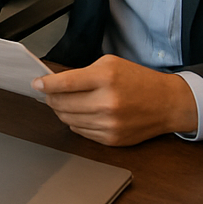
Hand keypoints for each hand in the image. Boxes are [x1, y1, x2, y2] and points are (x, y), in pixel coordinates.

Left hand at [32, 54, 197, 145]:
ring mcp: (110, 123)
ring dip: (61, 111)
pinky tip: (80, 114)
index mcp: (106, 78)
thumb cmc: (138, 80)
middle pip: (62, 104)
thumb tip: (55, 82)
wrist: (167, 103)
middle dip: (50, 98)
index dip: (46, 84)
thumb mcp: (110, 64)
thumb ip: (82, 72)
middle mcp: (107, 102)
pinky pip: (81, 132)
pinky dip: (75, 123)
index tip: (36, 84)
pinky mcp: (112, 139)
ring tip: (64, 103)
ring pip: (68, 120)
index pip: (65, 83)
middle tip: (48, 93)